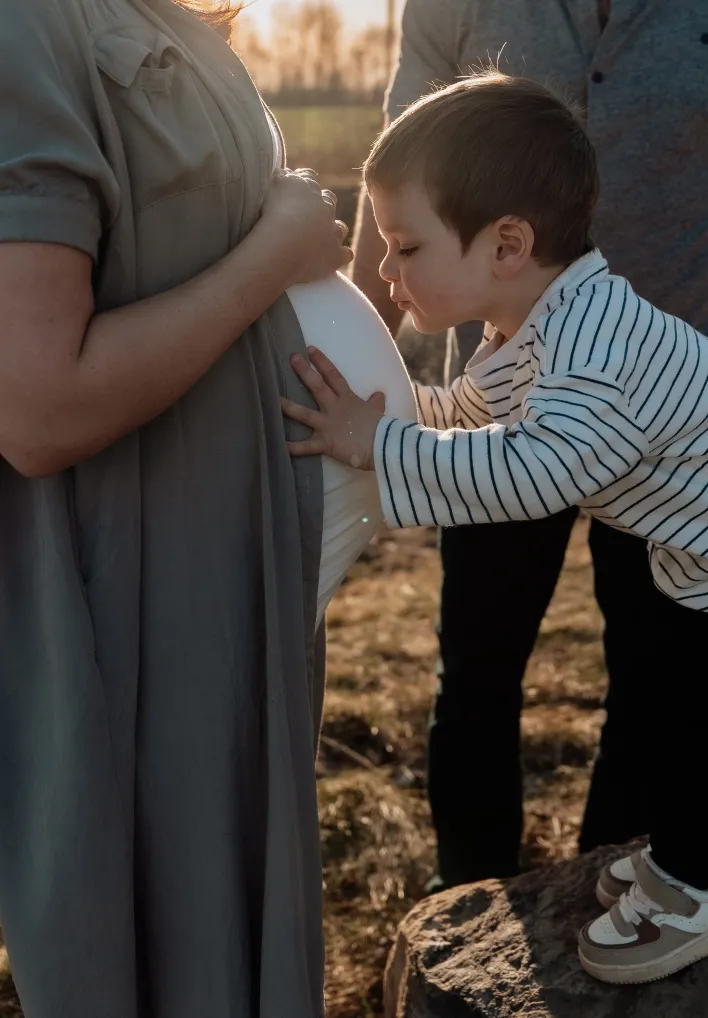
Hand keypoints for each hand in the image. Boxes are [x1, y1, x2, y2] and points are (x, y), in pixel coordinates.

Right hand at [260, 169, 352, 285]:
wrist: (284, 242)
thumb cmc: (272, 213)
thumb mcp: (272, 185)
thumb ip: (280, 177)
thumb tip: (284, 172)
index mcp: (307, 188)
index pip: (308, 177)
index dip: (305, 181)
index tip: (299, 186)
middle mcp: (324, 208)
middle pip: (329, 200)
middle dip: (323, 204)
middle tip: (311, 214)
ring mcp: (332, 232)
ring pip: (340, 228)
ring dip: (334, 231)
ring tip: (324, 239)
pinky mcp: (336, 255)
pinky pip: (345, 254)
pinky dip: (341, 255)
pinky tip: (333, 259)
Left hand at [281, 347, 385, 469]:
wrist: (382, 445)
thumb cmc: (381, 428)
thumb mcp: (378, 411)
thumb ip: (375, 402)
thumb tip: (379, 394)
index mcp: (348, 399)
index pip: (333, 376)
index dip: (322, 362)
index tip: (310, 349)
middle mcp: (335, 408)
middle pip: (317, 387)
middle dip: (304, 372)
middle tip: (291, 358)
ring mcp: (328, 425)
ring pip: (304, 414)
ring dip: (288, 407)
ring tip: (274, 399)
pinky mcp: (325, 442)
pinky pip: (306, 446)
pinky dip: (293, 447)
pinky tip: (280, 446)